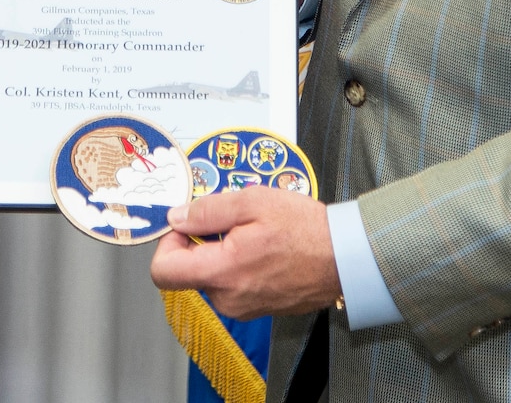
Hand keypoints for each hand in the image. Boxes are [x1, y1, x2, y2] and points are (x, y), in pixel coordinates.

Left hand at [149, 187, 340, 318]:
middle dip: (202, 242)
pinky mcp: (256, 309)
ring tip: (254, 234)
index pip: (164, 272)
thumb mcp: (253, 202)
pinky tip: (263, 249)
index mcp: (222, 272)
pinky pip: (232, 285)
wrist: (346, 259)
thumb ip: (208, 210)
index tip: (186, 225)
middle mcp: (228, 298)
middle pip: (189, 271)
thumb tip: (176, 218)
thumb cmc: (306, 230)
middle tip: (232, 221)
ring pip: (212, 277)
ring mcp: (242, 308)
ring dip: (223, 253)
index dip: (168, 243)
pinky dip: (239, 265)